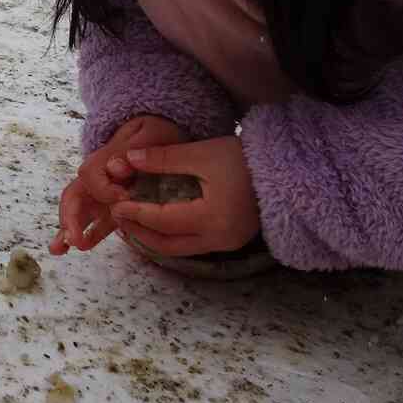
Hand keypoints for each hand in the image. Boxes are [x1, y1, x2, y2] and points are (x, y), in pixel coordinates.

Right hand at [51, 115, 185, 255]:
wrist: (158, 136)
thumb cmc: (155, 134)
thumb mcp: (149, 133)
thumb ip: (133, 148)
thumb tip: (115, 167)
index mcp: (104, 159)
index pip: (90, 175)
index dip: (104, 189)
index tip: (125, 197)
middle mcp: (97, 178)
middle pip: (74, 195)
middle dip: (70, 219)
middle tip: (74, 240)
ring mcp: (102, 194)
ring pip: (77, 211)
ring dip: (67, 229)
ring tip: (59, 249)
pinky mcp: (112, 207)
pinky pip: (95, 222)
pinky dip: (86, 234)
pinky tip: (79, 248)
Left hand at [110, 136, 259, 254]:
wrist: (286, 169)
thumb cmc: (245, 158)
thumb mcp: (202, 154)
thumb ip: (164, 159)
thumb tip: (129, 159)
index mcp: (211, 218)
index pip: (162, 221)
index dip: (136, 213)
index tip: (115, 203)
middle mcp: (219, 239)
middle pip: (168, 245)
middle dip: (139, 232)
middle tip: (118, 216)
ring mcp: (227, 243)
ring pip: (180, 248)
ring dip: (153, 237)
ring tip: (132, 221)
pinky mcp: (231, 240)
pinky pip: (193, 244)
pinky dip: (171, 236)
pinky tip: (158, 222)